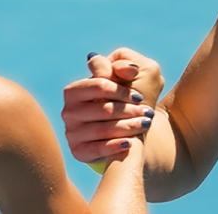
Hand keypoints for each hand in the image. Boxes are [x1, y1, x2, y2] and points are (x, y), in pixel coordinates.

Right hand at [62, 47, 163, 162]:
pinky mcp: (77, 151)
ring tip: (145, 124)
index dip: (122, 90)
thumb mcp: (124, 78)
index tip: (140, 96)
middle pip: (103, 108)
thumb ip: (124, 66)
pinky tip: (130, 142)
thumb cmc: (120, 99)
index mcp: (73, 90)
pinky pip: (96, 149)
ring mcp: (71, 132)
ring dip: (128, 126)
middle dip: (129, 110)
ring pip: (102, 129)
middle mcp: (68, 111)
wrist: (119, 131)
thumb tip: (131, 68)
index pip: (99, 85)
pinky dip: (115, 146)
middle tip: (148, 113)